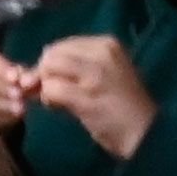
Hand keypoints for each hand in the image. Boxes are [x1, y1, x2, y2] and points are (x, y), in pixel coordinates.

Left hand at [26, 31, 159, 160]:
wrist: (143, 131)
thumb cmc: (122, 104)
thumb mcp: (105, 74)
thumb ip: (74, 67)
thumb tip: (32, 73)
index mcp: (107, 44)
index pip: (61, 46)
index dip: (50, 64)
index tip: (57, 81)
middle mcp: (101, 53)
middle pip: (51, 55)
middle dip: (45, 75)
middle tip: (55, 93)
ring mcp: (94, 74)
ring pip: (48, 69)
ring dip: (46, 88)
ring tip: (60, 101)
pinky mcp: (86, 95)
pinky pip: (51, 89)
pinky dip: (49, 101)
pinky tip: (62, 109)